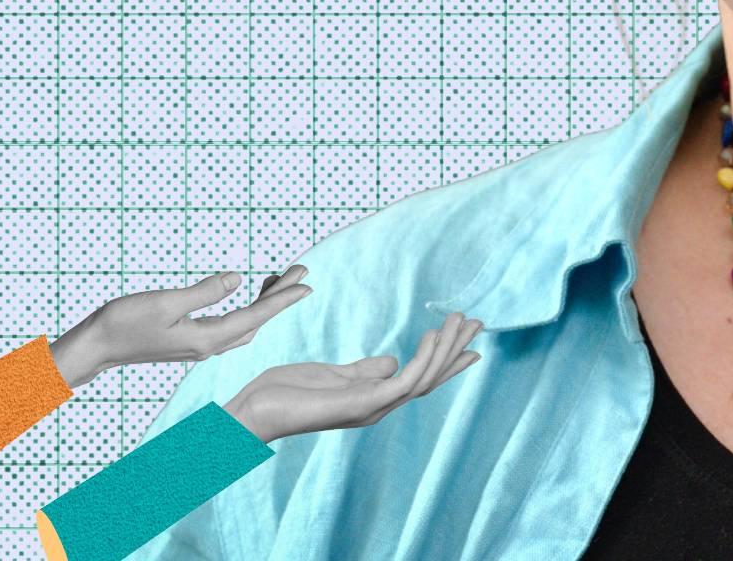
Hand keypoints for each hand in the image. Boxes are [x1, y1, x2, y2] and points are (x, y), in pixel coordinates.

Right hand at [50, 265, 311, 390]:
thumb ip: (204, 292)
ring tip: (280, 278)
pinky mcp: (189, 341)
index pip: (255, 317)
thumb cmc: (124, 322)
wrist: (95, 346)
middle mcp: (208, 347)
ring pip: (244, 324)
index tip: (307, 283)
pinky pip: (228, 325)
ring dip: (264, 302)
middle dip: (280, 297)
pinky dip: (244, 308)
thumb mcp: (167, 303)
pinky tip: (246, 295)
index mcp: (206, 339)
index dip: (283, 299)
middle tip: (301, 271)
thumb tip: (239, 279)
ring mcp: (198, 346)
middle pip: (256, 321)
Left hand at [222, 312, 483, 443]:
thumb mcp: (333, 374)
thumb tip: (394, 362)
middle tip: (478, 322)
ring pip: (423, 378)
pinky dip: (422, 358)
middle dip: (455, 351)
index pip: (420, 378)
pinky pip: (403, 381)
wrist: (254, 412)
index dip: (447, 360)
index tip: (472, 342)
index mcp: (373, 399)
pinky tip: (430, 336)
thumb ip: (364, 370)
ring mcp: (373, 408)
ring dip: (445, 349)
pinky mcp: (362, 404)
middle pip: (430, 378)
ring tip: (460, 320)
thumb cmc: (286, 394)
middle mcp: (379, 407)